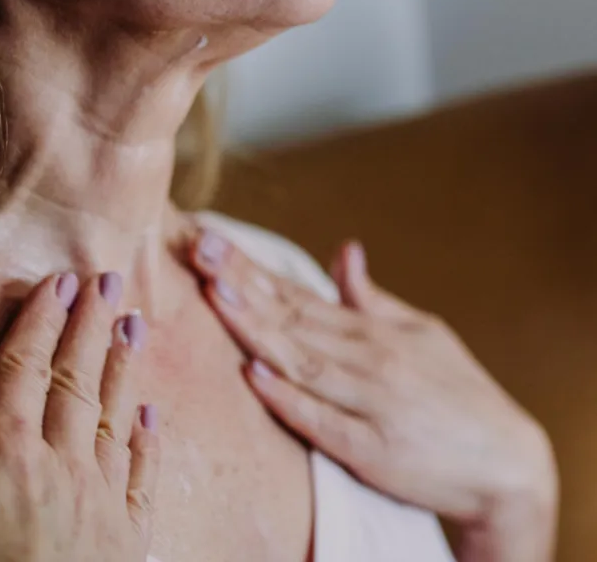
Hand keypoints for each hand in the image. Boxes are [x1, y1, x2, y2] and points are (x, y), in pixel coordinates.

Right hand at [0, 272, 158, 561]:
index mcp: (8, 454)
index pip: (26, 367)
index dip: (42, 319)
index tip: (61, 279)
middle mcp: (64, 467)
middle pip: (79, 380)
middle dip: (93, 325)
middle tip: (111, 280)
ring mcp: (102, 504)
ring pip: (117, 417)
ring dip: (125, 367)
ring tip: (138, 323)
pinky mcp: (126, 542)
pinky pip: (143, 477)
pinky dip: (149, 441)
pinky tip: (155, 416)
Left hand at [189, 232, 557, 561]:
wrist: (508, 463)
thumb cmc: (456, 393)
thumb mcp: (422, 333)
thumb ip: (372, 298)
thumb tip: (344, 250)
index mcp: (372, 332)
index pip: (298, 294)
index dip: (251, 268)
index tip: (212, 242)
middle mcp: (367, 359)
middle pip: (290, 317)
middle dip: (240, 282)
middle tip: (198, 249)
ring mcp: (368, 403)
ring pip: (300, 359)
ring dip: (255, 326)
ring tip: (215, 293)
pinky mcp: (371, 450)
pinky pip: (322, 420)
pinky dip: (287, 397)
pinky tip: (254, 374)